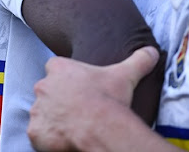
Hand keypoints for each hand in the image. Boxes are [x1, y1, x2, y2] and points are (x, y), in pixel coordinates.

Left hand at [27, 46, 159, 150]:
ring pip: (42, 113)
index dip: (68, 80)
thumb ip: (137, 60)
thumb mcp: (125, 75)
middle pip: (48, 92)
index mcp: (58, 68)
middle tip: (78, 111)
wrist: (100, 127)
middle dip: (59, 101)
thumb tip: (152, 51)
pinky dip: (48, 138)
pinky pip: (38, 134)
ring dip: (53, 119)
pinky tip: (65, 139)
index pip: (56, 69)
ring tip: (73, 126)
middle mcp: (43, 86)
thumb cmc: (109, 100)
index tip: (80, 90)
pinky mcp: (36, 131)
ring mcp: (37, 109)